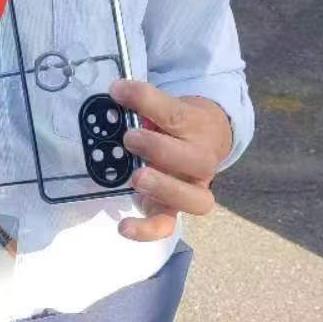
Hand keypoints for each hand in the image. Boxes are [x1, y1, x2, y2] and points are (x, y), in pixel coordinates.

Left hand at [110, 79, 232, 242]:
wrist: (208, 138)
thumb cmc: (178, 123)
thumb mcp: (168, 107)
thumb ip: (145, 106)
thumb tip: (114, 96)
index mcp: (197, 128)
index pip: (175, 114)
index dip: (146, 101)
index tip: (118, 91)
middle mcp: (201, 160)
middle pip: (194, 160)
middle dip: (160, 150)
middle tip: (130, 139)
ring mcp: (191, 189)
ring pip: (194, 199)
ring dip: (165, 188)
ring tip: (137, 178)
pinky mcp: (174, 211)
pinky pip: (168, 226)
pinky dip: (147, 230)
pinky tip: (123, 227)